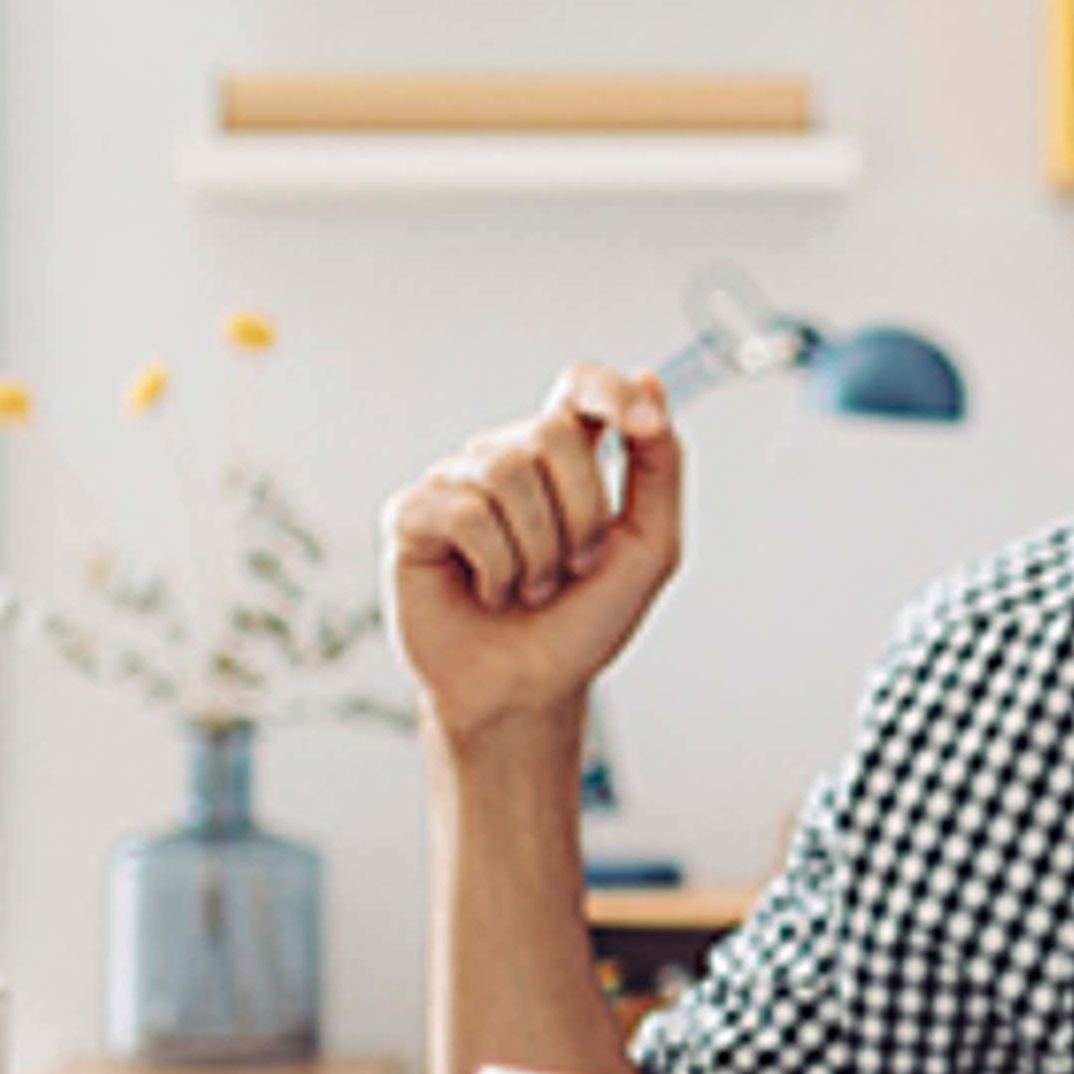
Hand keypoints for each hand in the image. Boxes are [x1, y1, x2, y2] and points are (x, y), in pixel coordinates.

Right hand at [384, 365, 684, 745]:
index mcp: (562, 458)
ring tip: (532, 585)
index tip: (642, 424)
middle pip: (551, 432)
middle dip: (583, 512)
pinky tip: (491, 591)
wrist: (529, 690)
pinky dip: (497, 565)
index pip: (580, 386)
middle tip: (576, 565)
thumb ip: (660, 466)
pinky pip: (465, 512)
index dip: (609, 391)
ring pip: (507, 471)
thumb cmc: (581, 623)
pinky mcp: (413, 516)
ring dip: (539, 550)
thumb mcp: (649, 546)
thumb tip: (651, 382)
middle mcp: (504, 457)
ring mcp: (455, 483)